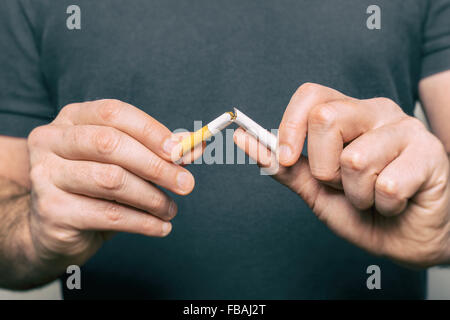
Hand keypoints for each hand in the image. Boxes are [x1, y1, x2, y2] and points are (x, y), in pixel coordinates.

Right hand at [27, 99, 202, 268]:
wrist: (57, 227)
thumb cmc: (96, 188)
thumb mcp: (127, 164)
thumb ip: (159, 152)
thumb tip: (195, 146)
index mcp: (72, 119)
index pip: (114, 113)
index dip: (151, 131)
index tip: (181, 152)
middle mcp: (52, 141)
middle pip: (110, 144)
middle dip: (156, 166)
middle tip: (186, 185)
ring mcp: (46, 175)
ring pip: (111, 180)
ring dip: (152, 198)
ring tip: (170, 209)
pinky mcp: (52, 210)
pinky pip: (109, 214)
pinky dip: (143, 222)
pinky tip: (160, 227)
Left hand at [234, 83, 449, 267]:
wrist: (402, 239)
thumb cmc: (359, 208)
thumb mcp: (313, 186)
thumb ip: (282, 163)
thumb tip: (244, 138)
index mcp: (348, 112)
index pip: (311, 96)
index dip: (290, 126)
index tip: (287, 158)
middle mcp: (377, 111)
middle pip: (326, 120)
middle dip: (325, 169)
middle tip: (344, 184)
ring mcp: (407, 129)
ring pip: (355, 160)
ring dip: (357, 194)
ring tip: (372, 196)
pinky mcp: (432, 155)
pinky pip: (387, 185)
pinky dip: (383, 206)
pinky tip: (396, 203)